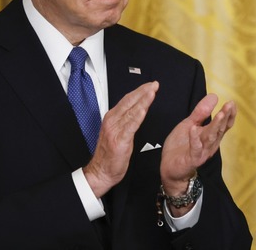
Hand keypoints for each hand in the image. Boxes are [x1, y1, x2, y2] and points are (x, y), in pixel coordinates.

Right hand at [84, 81, 157, 197]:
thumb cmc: (110, 154)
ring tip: (152, 91)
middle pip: (129, 102)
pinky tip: (143, 109)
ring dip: (142, 100)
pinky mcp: (119, 140)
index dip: (139, 91)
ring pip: (131, 111)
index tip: (150, 85)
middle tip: (154, 84)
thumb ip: (125, 120)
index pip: (127, 100)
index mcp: (112, 118)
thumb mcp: (117, 132)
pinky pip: (130, 126)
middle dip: (143, 91)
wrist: (101, 172)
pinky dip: (137, 116)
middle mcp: (112, 121)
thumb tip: (137, 110)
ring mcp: (115, 130)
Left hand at [160, 94, 236, 213]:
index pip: (224, 124)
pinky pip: (195, 149)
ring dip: (215, 126)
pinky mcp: (192, 159)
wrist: (170, 168)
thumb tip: (214, 96)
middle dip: (225, 117)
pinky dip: (194, 139)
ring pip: (211, 137)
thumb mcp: (190, 124)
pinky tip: (193, 129)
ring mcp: (202, 152)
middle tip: (229, 105)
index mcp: (211, 135)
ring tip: (220, 114)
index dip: (230, 114)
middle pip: (220, 129)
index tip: (232, 102)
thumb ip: (201, 112)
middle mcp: (210, 144)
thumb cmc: (181, 146)